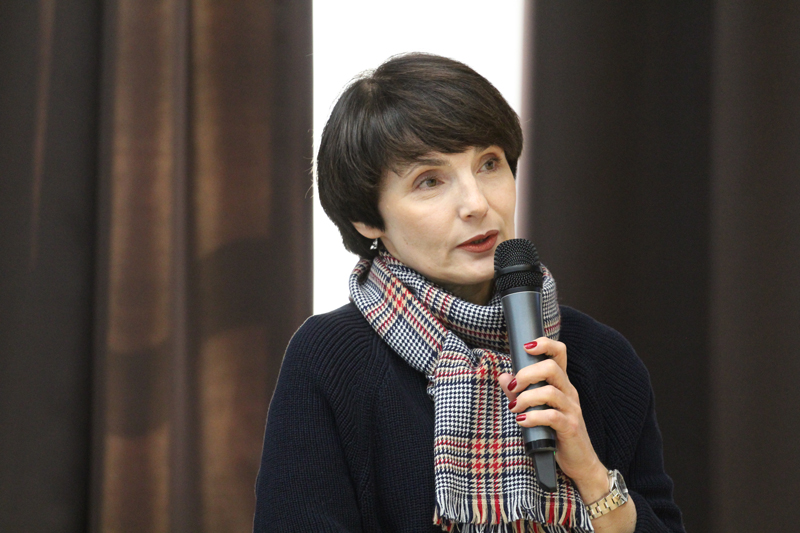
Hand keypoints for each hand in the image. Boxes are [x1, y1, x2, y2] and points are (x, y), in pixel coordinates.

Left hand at [497, 337, 606, 501]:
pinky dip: (533, 417)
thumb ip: (519, 392)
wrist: (579, 463)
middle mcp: (569, 392)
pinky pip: (552, 416)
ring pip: (550, 392)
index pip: (560, 353)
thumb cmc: (554, 433)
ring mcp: (572, 410)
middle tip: (513, 387)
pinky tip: (522, 421)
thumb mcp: (536, 409)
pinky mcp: (571, 428)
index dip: (545, 344)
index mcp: (562, 384)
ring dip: (526, 398)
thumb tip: (503, 376)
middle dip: (527, 373)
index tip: (526, 347)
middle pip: (552, 367)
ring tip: (515, 408)